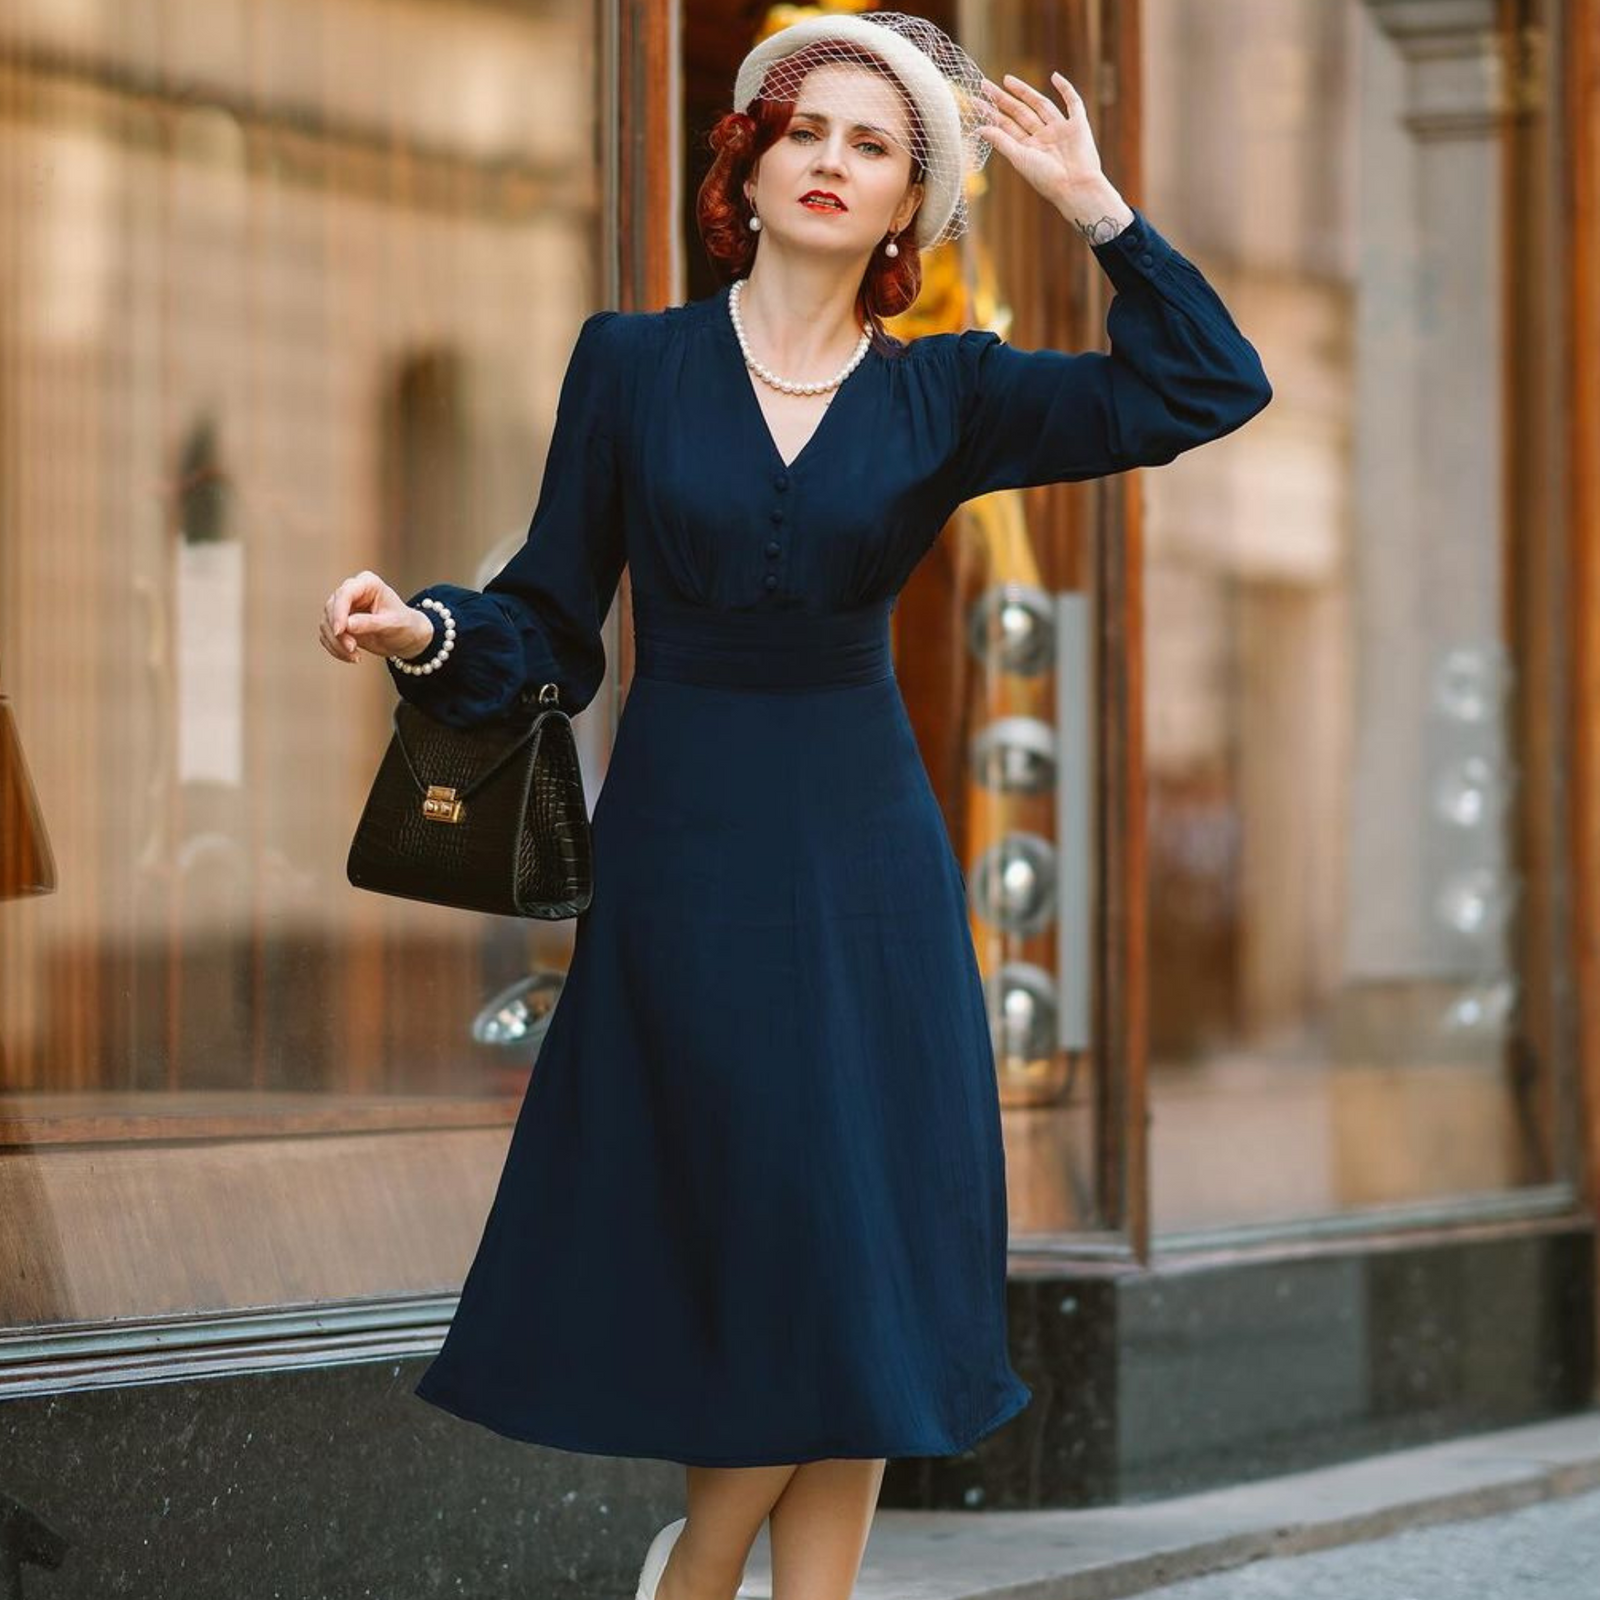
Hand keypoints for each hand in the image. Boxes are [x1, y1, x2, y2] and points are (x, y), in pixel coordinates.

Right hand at [319, 570, 429, 665]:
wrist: (407, 637)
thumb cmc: (404, 625)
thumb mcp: (392, 625)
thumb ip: (370, 623)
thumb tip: (347, 625)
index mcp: (367, 583)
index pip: (345, 593)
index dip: (339, 612)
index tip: (340, 631)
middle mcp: (352, 591)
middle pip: (331, 608)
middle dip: (338, 632)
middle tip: (352, 649)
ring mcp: (343, 606)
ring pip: (326, 623)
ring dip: (336, 643)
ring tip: (356, 657)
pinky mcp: (339, 622)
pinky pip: (326, 635)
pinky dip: (335, 648)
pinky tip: (352, 657)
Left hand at [976, 71, 1110, 213]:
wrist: (1076, 186)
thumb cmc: (1046, 178)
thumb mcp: (1019, 158)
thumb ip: (1001, 141)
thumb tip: (979, 128)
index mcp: (1029, 148)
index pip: (1007, 126)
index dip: (992, 113)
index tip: (976, 100)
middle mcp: (1043, 137)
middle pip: (1021, 113)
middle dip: (1003, 99)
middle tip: (984, 85)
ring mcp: (1060, 129)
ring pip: (1041, 105)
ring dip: (1025, 92)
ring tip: (1007, 80)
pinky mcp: (1078, 125)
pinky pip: (1073, 102)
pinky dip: (1066, 89)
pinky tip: (1055, 76)